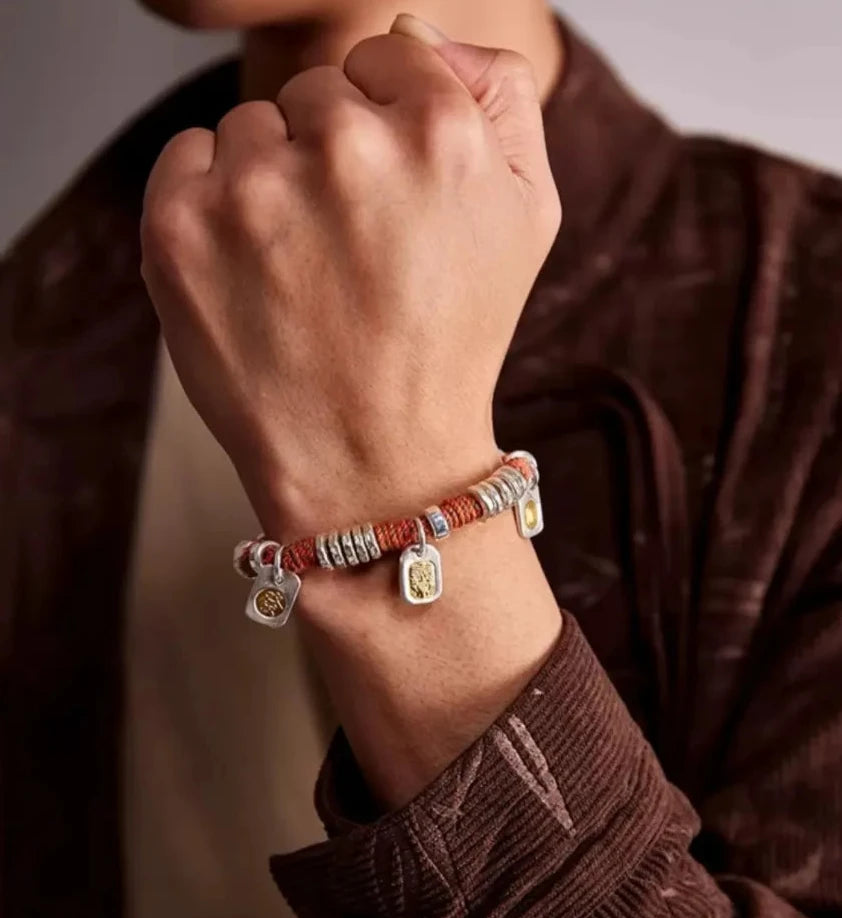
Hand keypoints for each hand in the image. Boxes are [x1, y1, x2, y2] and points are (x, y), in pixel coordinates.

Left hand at [140, 15, 560, 539]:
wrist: (376, 459)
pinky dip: (210, 207)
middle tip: (351, 256)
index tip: (391, 200)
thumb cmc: (452, 341)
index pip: (389, 56)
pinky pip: (187, 160)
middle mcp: (347, 149)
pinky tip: (253, 275)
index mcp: (442, 134)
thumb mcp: (529, 215)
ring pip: (249, 130)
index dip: (389, 130)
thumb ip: (499, 94)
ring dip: (270, 188)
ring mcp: (256, 190)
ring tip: (304, 276)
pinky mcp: (181, 229)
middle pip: (316, 95)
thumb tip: (412, 32)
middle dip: (331, 161)